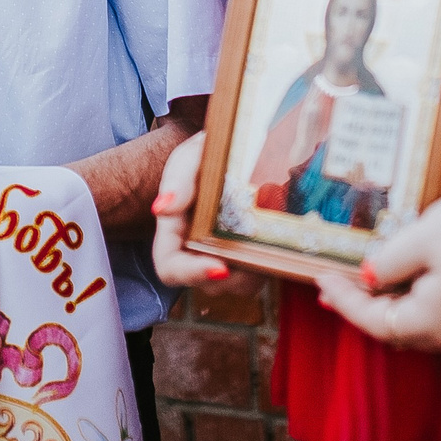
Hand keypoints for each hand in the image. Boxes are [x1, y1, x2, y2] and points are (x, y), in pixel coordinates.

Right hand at [149, 133, 257, 296]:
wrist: (230, 155)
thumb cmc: (202, 157)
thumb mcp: (188, 159)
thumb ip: (177, 180)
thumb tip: (162, 207)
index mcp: (173, 234)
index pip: (170, 269)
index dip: (193, 274)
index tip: (221, 268)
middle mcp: (195, 253)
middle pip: (210, 283)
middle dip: (236, 275)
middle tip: (259, 255)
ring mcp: (223, 258)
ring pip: (239, 284)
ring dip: (256, 271)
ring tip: (271, 243)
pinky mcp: (248, 258)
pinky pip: (259, 275)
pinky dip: (270, 264)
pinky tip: (277, 241)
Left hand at [308, 184, 440, 357]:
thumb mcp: (424, 237)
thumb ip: (388, 262)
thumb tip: (367, 277)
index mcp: (430, 323)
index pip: (372, 321)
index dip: (343, 301)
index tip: (320, 279)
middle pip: (391, 329)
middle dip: (360, 307)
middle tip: (331, 287)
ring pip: (413, 325)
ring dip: (385, 304)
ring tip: (359, 284)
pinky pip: (435, 318)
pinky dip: (411, 302)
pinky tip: (401, 281)